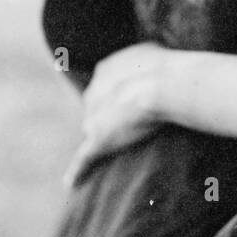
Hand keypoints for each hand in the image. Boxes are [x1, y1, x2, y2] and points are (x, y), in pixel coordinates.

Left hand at [63, 42, 172, 187]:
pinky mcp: (98, 140)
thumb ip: (143, 58)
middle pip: (95, 110)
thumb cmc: (164, 68)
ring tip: (118, 150)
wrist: (161, 84)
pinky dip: (77, 172)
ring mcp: (93, 117)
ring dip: (102, 139)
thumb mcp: (151, 52)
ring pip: (92, 131)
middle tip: (131, 125)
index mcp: (104, 70)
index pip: (105, 87)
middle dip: (108, 117)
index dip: (118, 97)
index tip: (131, 103)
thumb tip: (151, 58)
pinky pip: (83, 159)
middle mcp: (93, 92)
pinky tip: (71, 184)